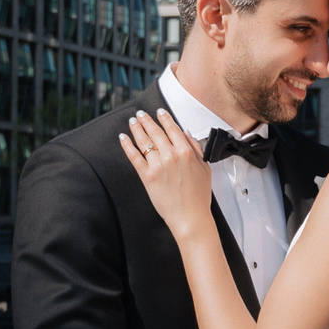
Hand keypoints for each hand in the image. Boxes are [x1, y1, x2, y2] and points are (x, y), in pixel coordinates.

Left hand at [119, 111, 216, 242]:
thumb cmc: (198, 196)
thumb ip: (196, 149)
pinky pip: (134, 157)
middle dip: (147, 120)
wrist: (190, 217)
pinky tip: (123, 138)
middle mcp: (170, 156)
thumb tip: (186, 134)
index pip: (172, 128)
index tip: (159, 112)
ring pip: (144, 141)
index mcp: (186, 152)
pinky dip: (127, 146)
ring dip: (137, 128)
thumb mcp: (205, 169)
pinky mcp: (147, 176)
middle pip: (155, 132)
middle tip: (141, 114)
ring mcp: (157, 165)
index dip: (164, 118)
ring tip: (132, 121)